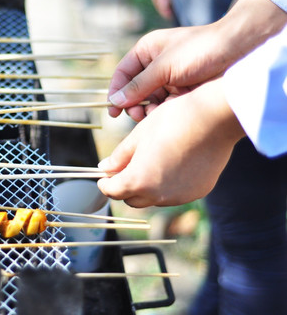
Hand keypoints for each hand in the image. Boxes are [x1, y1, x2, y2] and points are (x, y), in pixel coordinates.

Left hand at [97, 78, 244, 207]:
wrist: (214, 118)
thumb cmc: (173, 121)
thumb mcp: (139, 135)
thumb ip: (120, 156)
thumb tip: (105, 167)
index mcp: (138, 180)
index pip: (113, 192)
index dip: (106, 184)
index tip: (104, 176)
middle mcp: (158, 195)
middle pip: (132, 199)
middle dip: (125, 186)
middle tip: (124, 167)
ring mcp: (180, 196)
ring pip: (154, 198)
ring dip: (147, 186)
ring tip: (151, 161)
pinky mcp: (198, 192)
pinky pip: (175, 193)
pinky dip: (168, 184)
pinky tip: (173, 163)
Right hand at [107, 24, 225, 120]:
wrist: (239, 52)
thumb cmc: (201, 50)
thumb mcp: (164, 68)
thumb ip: (138, 86)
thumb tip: (115, 101)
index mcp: (147, 50)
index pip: (123, 73)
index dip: (116, 91)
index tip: (113, 110)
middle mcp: (156, 64)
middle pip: (134, 90)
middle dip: (134, 104)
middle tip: (137, 115)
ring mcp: (170, 78)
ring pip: (149, 100)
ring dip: (149, 109)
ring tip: (153, 114)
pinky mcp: (183, 91)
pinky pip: (165, 105)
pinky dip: (164, 111)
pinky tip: (168, 112)